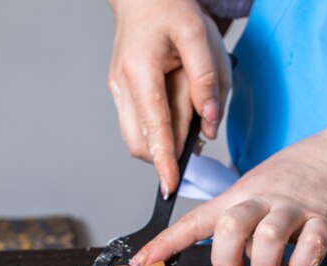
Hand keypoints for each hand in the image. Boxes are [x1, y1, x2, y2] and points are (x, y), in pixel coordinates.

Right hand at [108, 0, 230, 196]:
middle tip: (194, 127)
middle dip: (168, 149)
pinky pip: (137, 126)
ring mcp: (117, 92)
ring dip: (163, 140)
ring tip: (186, 113)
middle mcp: (122, 86)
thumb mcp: (199, 37)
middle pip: (141, 142)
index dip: (163, 162)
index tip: (170, 187)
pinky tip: (174, 110)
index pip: (154, 128)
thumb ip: (207, 84)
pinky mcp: (120, 95)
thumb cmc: (172, 10)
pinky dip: (157, 129)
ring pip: (137, 139)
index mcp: (140, 72)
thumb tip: (208, 127)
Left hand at [130, 131, 326, 265]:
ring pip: (268, 242)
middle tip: (240, 262)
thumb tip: (227, 261)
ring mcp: (294, 209)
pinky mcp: (325, 221)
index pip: (194, 221)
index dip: (165, 242)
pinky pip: (309, 251)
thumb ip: (232, 226)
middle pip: (230, 227)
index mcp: (237, 197)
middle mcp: (261, 201)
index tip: (141, 261)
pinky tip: (300, 262)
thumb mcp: (250, 191)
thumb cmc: (288, 181)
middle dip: (228, 258)